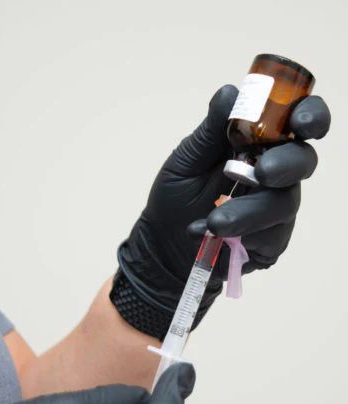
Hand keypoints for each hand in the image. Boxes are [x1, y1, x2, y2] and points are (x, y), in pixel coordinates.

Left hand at [118, 86, 330, 328]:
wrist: (160, 244)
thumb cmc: (174, 198)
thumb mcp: (186, 161)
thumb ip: (211, 131)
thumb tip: (231, 91)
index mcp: (255, 144)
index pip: (295, 123)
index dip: (309, 116)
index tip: (302, 121)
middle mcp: (272, 173)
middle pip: (302, 160)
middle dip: (287, 164)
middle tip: (263, 172)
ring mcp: (273, 209)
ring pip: (284, 203)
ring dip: (250, 211)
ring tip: (214, 222)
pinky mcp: (269, 242)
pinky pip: (273, 237)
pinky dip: (245, 235)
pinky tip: (216, 238)